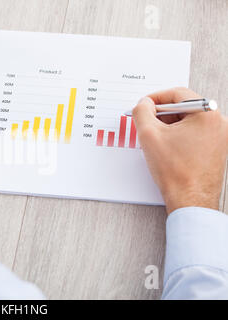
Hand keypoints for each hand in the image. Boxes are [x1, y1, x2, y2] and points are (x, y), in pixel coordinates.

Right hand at [133, 87, 227, 213]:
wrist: (190, 199)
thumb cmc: (176, 172)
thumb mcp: (149, 135)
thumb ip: (142, 111)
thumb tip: (143, 104)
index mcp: (207, 114)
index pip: (177, 93)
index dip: (155, 98)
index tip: (144, 105)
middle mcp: (218, 123)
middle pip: (184, 106)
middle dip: (161, 114)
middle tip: (146, 123)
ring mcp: (220, 136)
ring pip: (188, 121)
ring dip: (169, 126)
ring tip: (157, 140)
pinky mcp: (216, 148)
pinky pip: (194, 133)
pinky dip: (178, 136)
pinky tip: (167, 149)